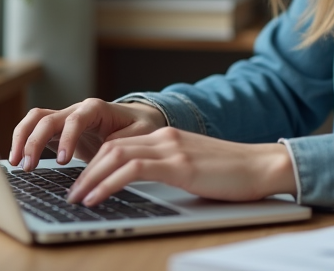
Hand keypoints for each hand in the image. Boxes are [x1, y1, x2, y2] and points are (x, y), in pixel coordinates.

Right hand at [9, 98, 166, 169]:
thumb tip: (103, 158)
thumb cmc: (139, 126)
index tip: (62, 161)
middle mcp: (76, 110)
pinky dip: (23, 141)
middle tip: (28, 166)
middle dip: (35, 141)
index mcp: (96, 108)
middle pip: (47, 118)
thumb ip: (122, 143)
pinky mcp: (58, 131)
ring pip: (35, 119)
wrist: (136, 120)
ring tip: (16, 163)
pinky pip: (35, 129)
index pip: (75, 119)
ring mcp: (64, 119)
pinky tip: (18, 160)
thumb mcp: (140, 134)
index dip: (66, 138)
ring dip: (22, 138)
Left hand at [65, 127, 296, 206]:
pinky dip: (108, 184)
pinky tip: (96, 198)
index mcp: (167, 136)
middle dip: (85, 171)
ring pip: (115, 155)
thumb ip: (167, 169)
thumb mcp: (192, 168)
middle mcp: (164, 136)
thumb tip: (142, 186)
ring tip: (76, 198)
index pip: (118, 143)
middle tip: (70, 193)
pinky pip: (132, 170)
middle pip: (110, 147)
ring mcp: (171, 148)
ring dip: (90, 178)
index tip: (81, 183)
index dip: (94, 163)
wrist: (262, 167)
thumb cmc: (232, 174)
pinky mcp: (178, 164)